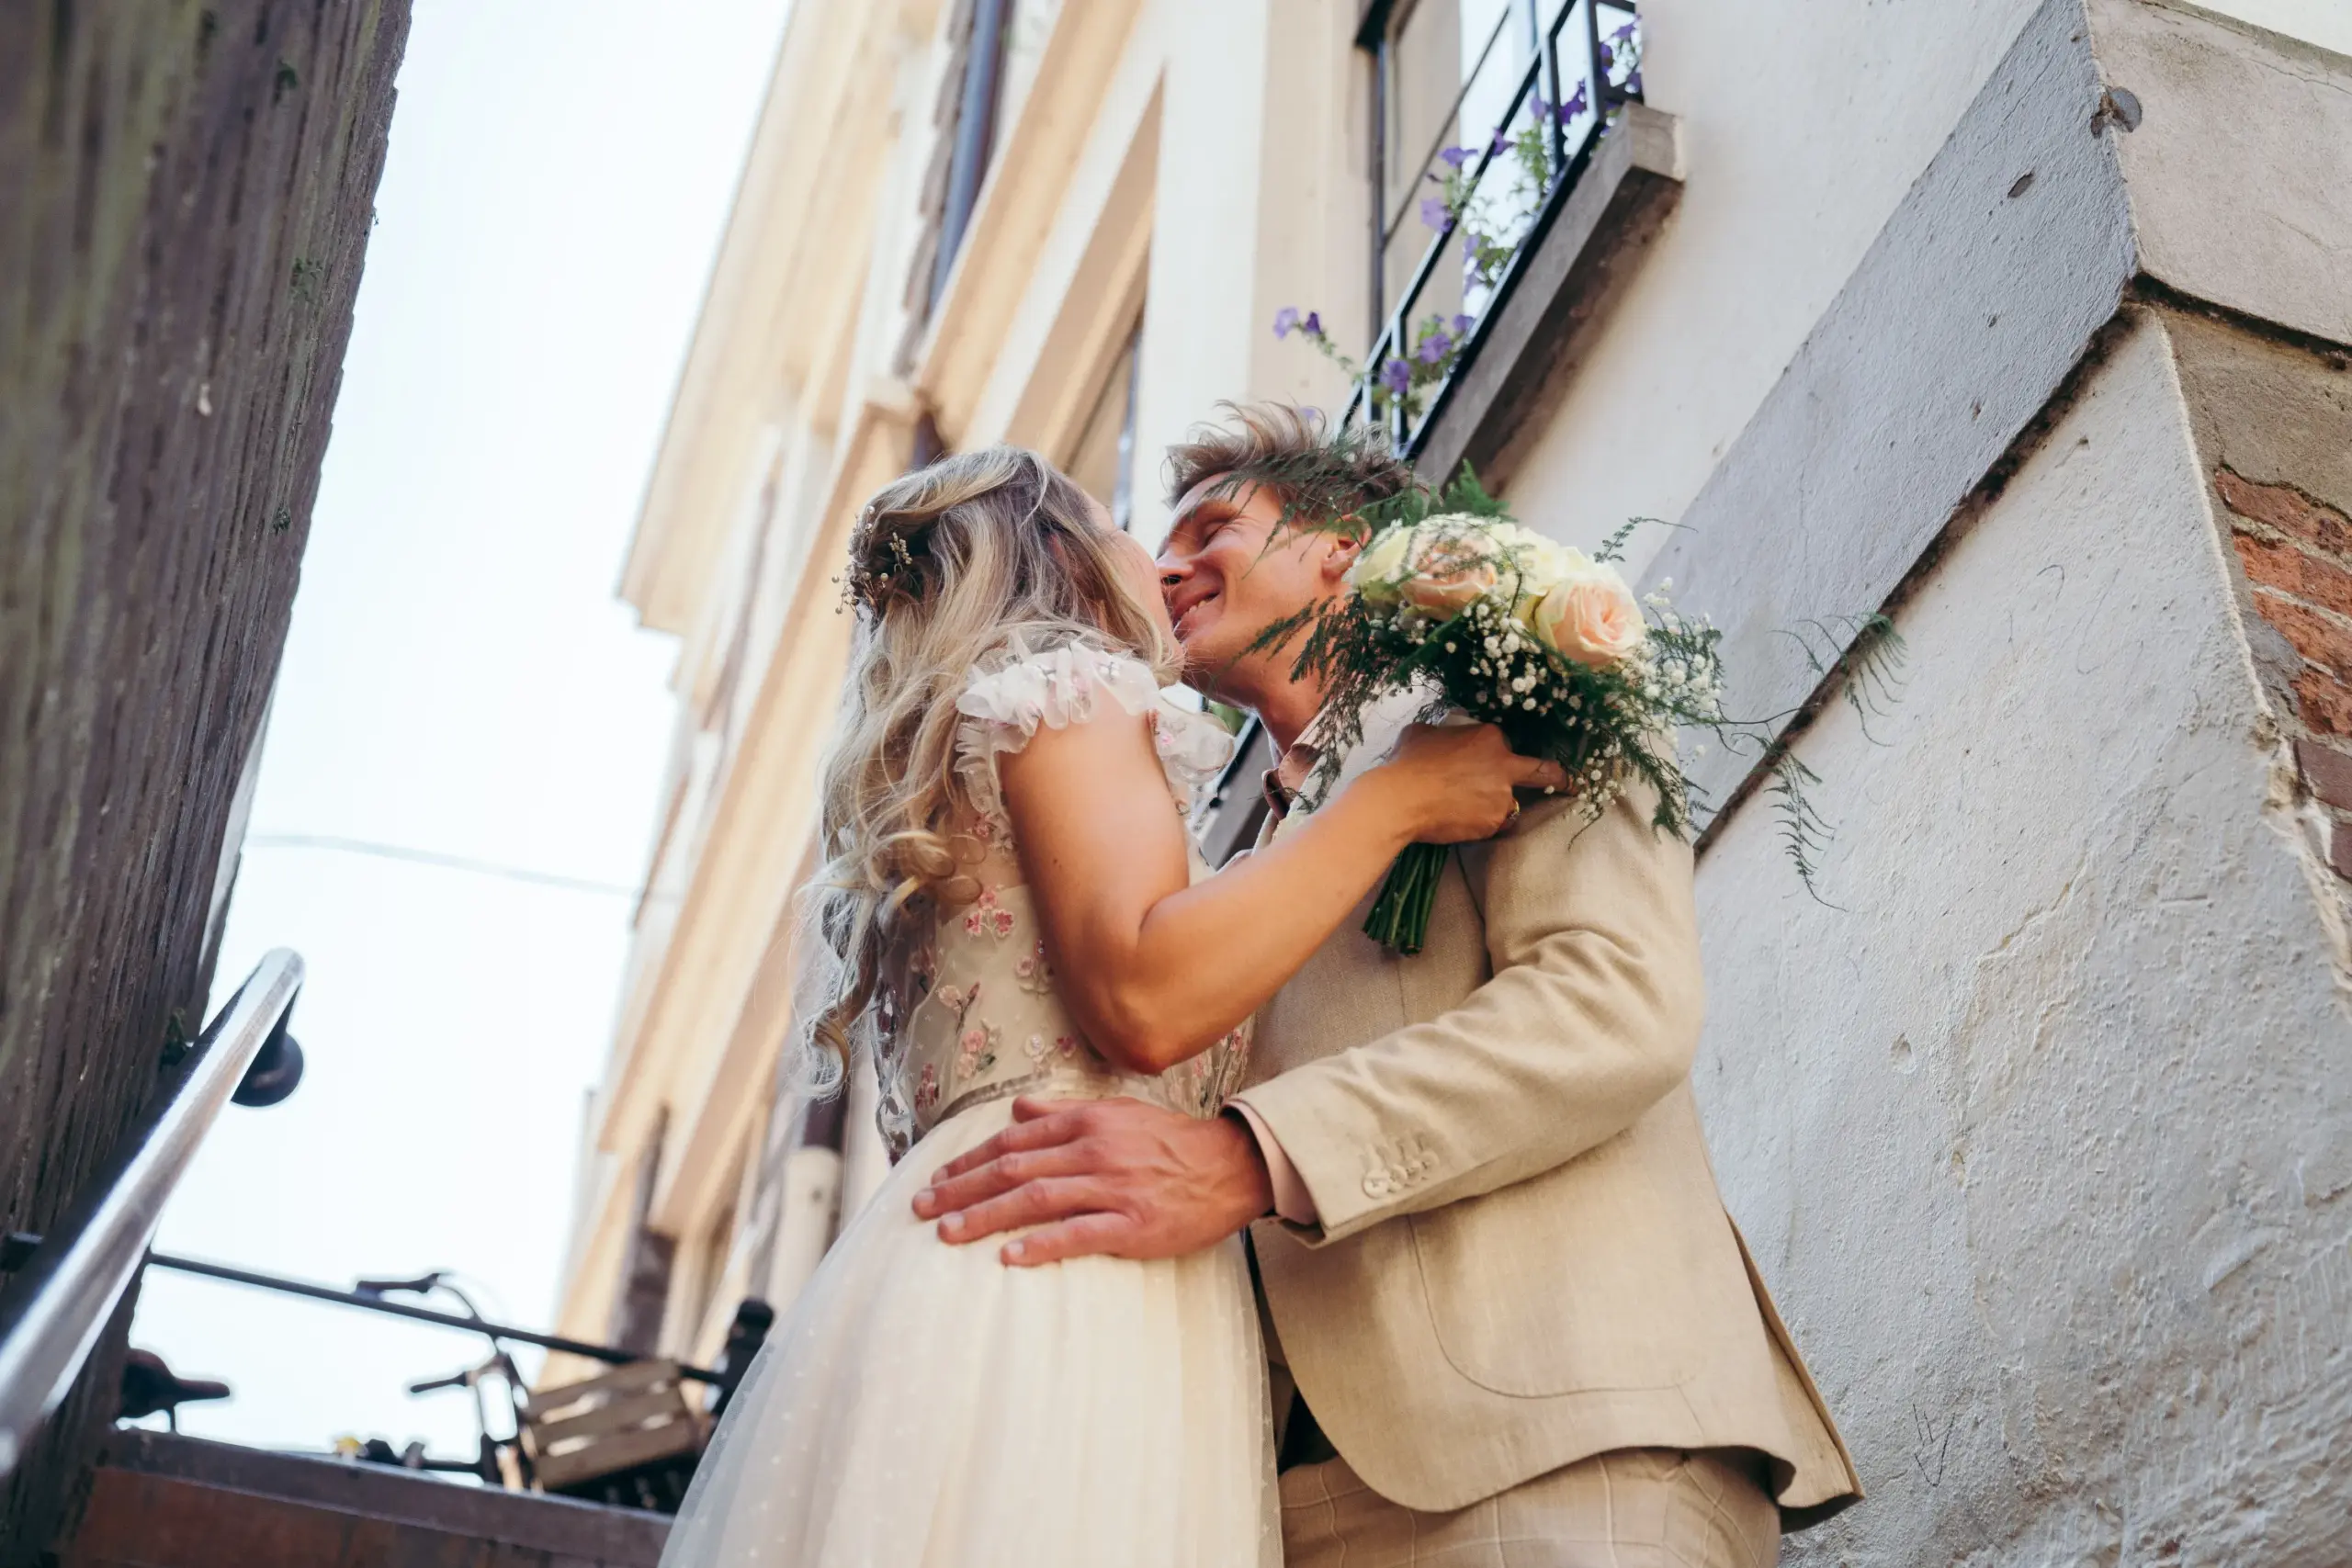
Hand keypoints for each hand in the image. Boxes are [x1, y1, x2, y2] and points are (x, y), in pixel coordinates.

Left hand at [911, 1096, 1273, 1265]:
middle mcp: (1094, 1151)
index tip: (937, 1178)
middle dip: (962, 1189)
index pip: (1014, 1141)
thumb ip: (1064, 1112)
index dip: (970, 1160)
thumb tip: (1018, 1109)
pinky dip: (1042, 1244)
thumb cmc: (1169, 1141)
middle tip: (922, 1208)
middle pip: (1014, 1169)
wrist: (1229, 1167)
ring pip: (1036, 1199)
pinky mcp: (1133, 1225)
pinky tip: (1010, 1256)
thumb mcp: (1116, 1112)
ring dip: (986, 1216)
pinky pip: (1079, 1234)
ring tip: (948, 1231)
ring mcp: (1113, 1188)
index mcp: (1087, 1123)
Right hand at [1359, 722, 1567, 842]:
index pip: (1505, 744)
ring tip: (1465, 810)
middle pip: (1541, 771)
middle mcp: (1503, 764)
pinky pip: (1494, 824)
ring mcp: (1502, 796)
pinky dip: (1481, 824)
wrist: (1400, 799)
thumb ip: (1442, 735)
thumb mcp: (1422, 734)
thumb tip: (1437, 740)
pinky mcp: (1493, 822)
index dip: (1497, 754)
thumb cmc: (1407, 763)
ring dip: (1496, 807)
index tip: (1494, 762)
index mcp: (1489, 737)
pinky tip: (1459, 821)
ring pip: (1510, 803)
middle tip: (1570, 785)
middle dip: (1560, 778)